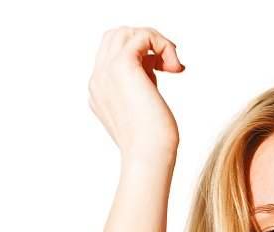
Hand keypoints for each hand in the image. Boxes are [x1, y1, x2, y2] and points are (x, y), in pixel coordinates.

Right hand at [88, 27, 184, 161]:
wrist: (148, 157)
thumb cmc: (152, 144)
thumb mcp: (142, 110)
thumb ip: (140, 86)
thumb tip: (154, 64)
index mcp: (99, 90)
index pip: (113, 53)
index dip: (141, 55)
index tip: (162, 72)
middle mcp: (98, 78)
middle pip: (116, 36)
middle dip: (146, 42)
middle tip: (168, 65)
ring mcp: (107, 71)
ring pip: (127, 31)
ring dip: (155, 41)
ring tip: (172, 66)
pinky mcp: (123, 65)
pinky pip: (143, 36)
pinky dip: (163, 45)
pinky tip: (175, 68)